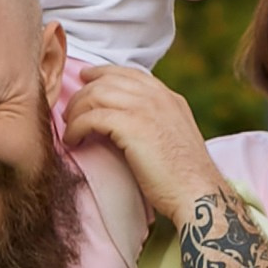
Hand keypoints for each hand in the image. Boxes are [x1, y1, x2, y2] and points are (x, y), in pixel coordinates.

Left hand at [64, 63, 221, 221]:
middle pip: (108, 80)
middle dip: (83, 94)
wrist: (198, 193)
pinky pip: (91, 116)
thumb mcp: (174, 139)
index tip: (86, 80)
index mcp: (169, 98)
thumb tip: (129, 126)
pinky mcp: (132, 126)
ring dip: (77, 111)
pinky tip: (73, 141)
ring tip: (70, 128)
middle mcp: (158, 97)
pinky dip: (76, 127)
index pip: (130, 73)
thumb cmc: (184, 179)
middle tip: (70, 113)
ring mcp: (146, 108)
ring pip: (96, 94)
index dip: (103, 73)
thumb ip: (156, 123)